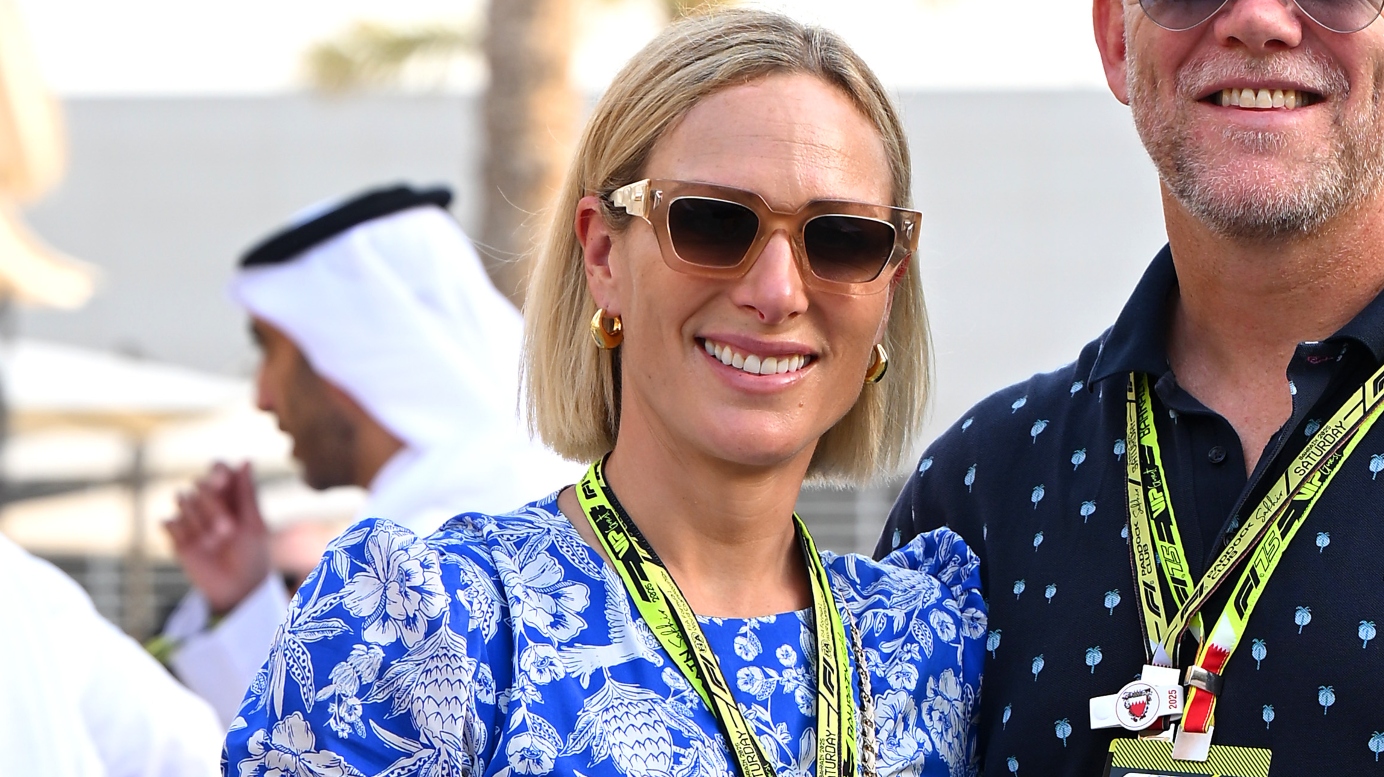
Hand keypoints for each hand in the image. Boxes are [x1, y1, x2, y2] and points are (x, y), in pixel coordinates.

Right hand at [164, 462, 269, 616]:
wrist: (237, 589)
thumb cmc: (253, 554)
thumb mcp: (254, 524)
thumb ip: (247, 493)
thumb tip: (245, 459)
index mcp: (232, 495)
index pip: (218, 470)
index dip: (217, 473)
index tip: (221, 482)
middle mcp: (209, 502)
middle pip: (200, 485)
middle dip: (213, 506)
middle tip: (227, 531)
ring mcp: (191, 517)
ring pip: (183, 500)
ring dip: (199, 520)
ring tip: (214, 541)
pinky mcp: (175, 535)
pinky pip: (169, 521)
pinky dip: (182, 532)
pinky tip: (196, 545)